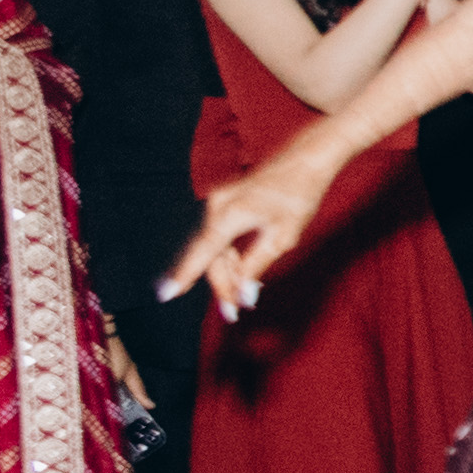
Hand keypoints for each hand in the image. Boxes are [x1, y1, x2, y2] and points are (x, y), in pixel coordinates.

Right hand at [168, 134, 345, 318]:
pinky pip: (220, 237)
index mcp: (228, 215)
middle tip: (235, 313)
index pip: (202, 254)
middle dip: (222, 285)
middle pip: (210, 256)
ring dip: (227, 273)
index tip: (165, 295)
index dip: (184, 276)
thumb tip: (242, 294)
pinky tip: (242, 273)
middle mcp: (216, 207)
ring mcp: (218, 203)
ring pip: (215, 248)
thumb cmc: (298, 197)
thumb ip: (257, 266)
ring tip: (245, 296)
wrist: (306, 160)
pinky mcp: (225, 203)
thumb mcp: (282, 237)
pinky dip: (230, 256)